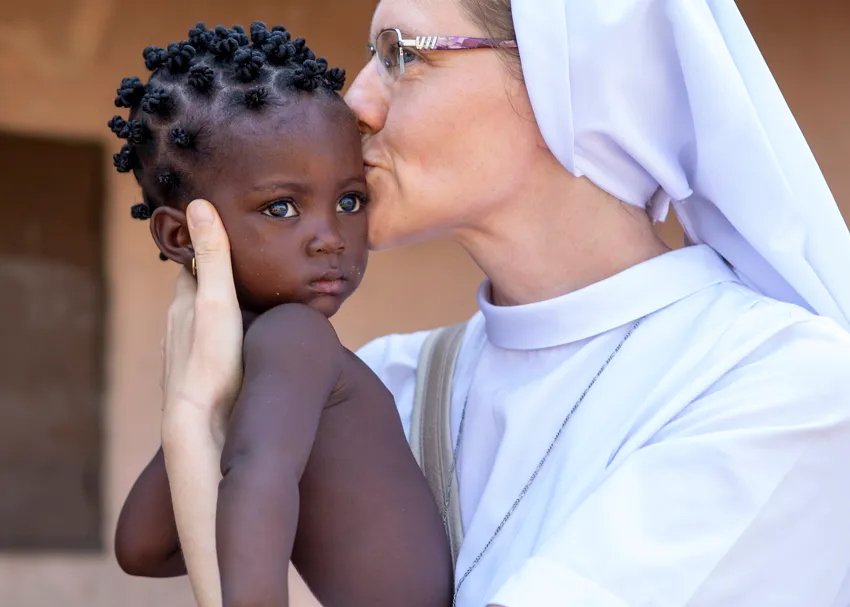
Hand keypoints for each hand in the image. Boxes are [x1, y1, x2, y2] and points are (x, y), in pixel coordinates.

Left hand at [162, 199, 242, 435]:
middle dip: (214, 278)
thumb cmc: (212, 362)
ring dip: (217, 310)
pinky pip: (209, 348)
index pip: (192, 266)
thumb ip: (214, 257)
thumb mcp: (218, 302)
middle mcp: (179, 327)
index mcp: (185, 304)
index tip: (222, 233)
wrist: (201, 425)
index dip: (205, 249)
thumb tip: (199, 205)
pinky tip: (236, 344)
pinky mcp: (199, 379)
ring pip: (201, 323)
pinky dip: (221, 338)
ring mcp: (185, 355)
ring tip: (243, 300)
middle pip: (196, 294)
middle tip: (241, 264)